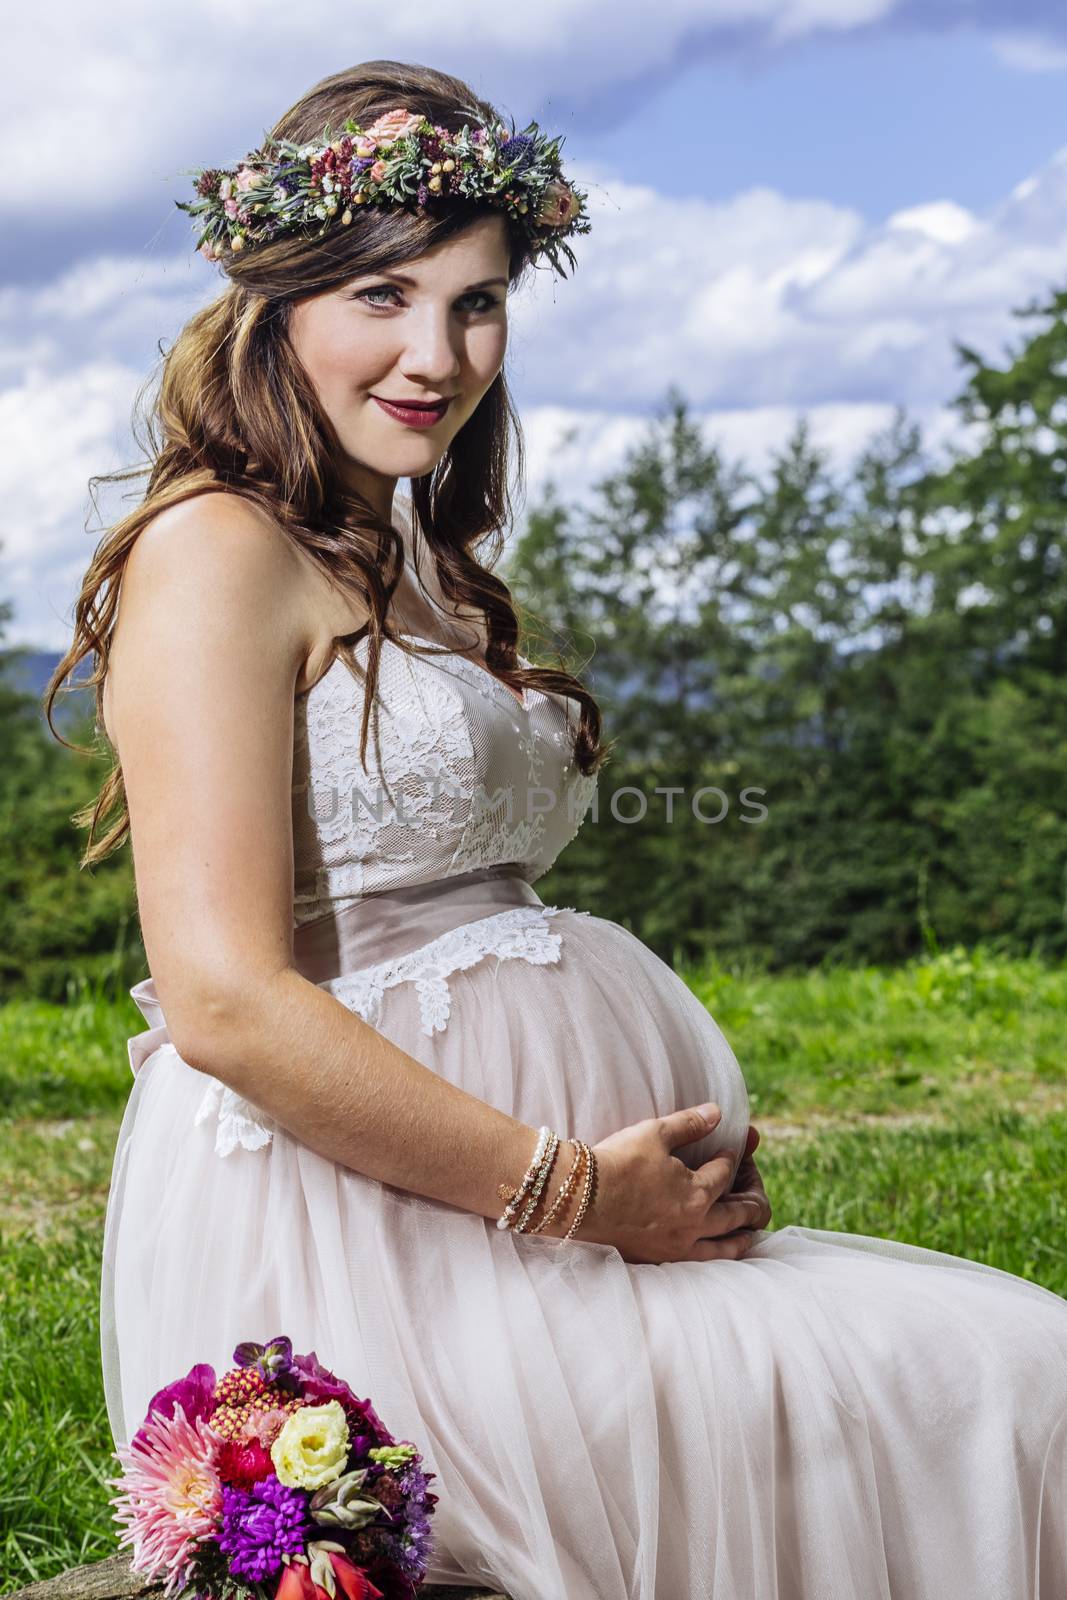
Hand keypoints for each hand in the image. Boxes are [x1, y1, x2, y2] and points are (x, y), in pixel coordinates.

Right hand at [571, 1104, 762, 1264]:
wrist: (580, 1198)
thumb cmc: (618, 1161)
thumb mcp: (655, 1133)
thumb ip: (690, 1124)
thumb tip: (716, 1113)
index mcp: (698, 1192)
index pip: (725, 1172)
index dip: (731, 1157)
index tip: (732, 1150)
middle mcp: (695, 1223)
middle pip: (738, 1214)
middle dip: (752, 1199)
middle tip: (757, 1194)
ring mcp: (678, 1245)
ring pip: (725, 1247)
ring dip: (742, 1237)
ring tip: (750, 1233)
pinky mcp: (660, 1258)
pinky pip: (700, 1262)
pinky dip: (716, 1256)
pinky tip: (713, 1252)